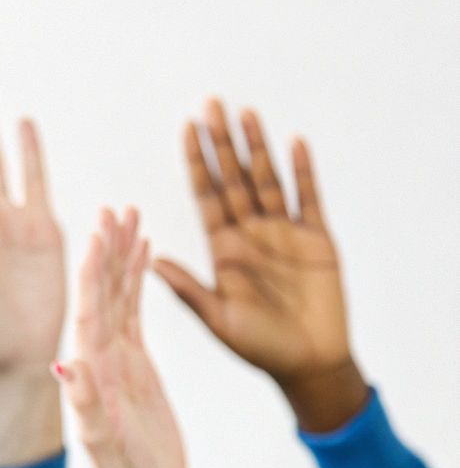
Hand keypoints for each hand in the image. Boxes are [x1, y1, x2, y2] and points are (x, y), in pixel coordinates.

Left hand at [55, 208, 183, 467]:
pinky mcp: (134, 368)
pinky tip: (142, 256)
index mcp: (91, 373)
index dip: (95, 272)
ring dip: (122, 258)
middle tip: (115, 209)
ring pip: (119, 298)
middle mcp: (98, 360)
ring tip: (129, 216)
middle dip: (108, 251)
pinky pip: (134, 316)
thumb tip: (65, 367)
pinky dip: (137, 284)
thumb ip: (88, 408)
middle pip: (103, 294)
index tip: (98, 232)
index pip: (91, 311)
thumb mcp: (109, 447)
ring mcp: (116, 361)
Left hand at [153, 102, 365, 432]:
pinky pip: (308, 199)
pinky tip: (295, 142)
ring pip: (268, 180)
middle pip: (234, 178)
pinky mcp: (317, 240)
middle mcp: (251, 234)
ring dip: (258, 148)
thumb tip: (151, 262)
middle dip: (223, 143)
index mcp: (223, 249)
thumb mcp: (217, 320)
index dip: (197, 163)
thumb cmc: (258, 347)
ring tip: (247, 113)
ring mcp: (284, 234)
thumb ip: (187, 290)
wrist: (307, 364)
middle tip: (211, 103)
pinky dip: (303, 171)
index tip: (186, 129)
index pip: (206, 196)